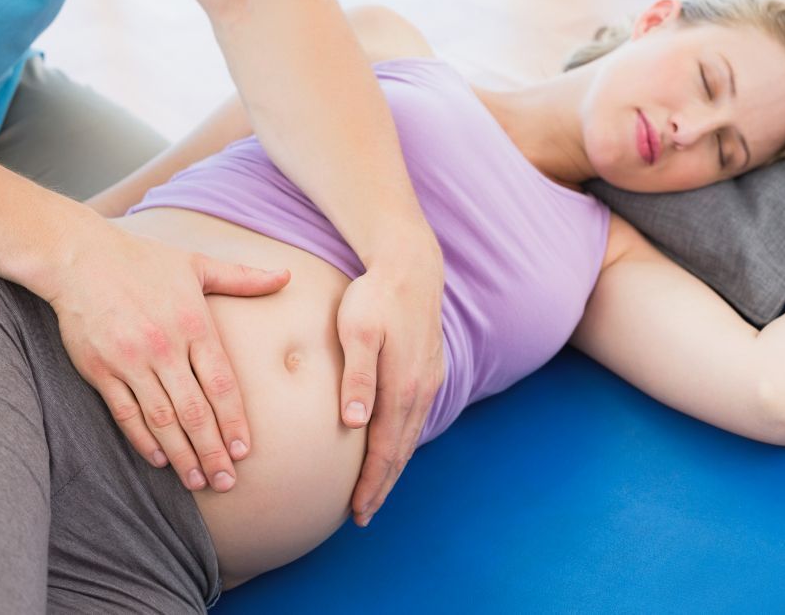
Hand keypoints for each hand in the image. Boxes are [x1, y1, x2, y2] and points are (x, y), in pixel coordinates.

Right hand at [47, 220, 290, 492]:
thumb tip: (286, 275)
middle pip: (195, 410)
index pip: (222, 384)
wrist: (80, 257)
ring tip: (198, 480)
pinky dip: (143, 440)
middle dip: (213, 450)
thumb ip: (243, 278)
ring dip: (182, 453)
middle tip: (227, 481)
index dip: (235, 420)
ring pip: (162, 418)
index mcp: (195, 324)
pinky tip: (160, 459)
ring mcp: (131, 361)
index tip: (245, 450)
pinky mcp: (100, 370)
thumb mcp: (198, 264)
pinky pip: (126, 413)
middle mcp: (166, 347)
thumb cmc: (144, 260)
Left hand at [337, 245, 445, 526]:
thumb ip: (357, 377)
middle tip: (363, 516)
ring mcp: (428, 381)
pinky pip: (416, 418)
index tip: (356, 512)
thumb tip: (355, 423)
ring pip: (410, 436)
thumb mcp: (357, 332)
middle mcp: (420, 391)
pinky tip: (393, 447)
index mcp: (401, 388)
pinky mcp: (429, 371)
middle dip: (382, 486)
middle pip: (400, 451)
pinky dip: (403, 442)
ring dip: (393, 467)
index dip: (371, 484)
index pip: (384, 450)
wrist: (412, 268)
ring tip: (376, 491)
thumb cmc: (375, 298)